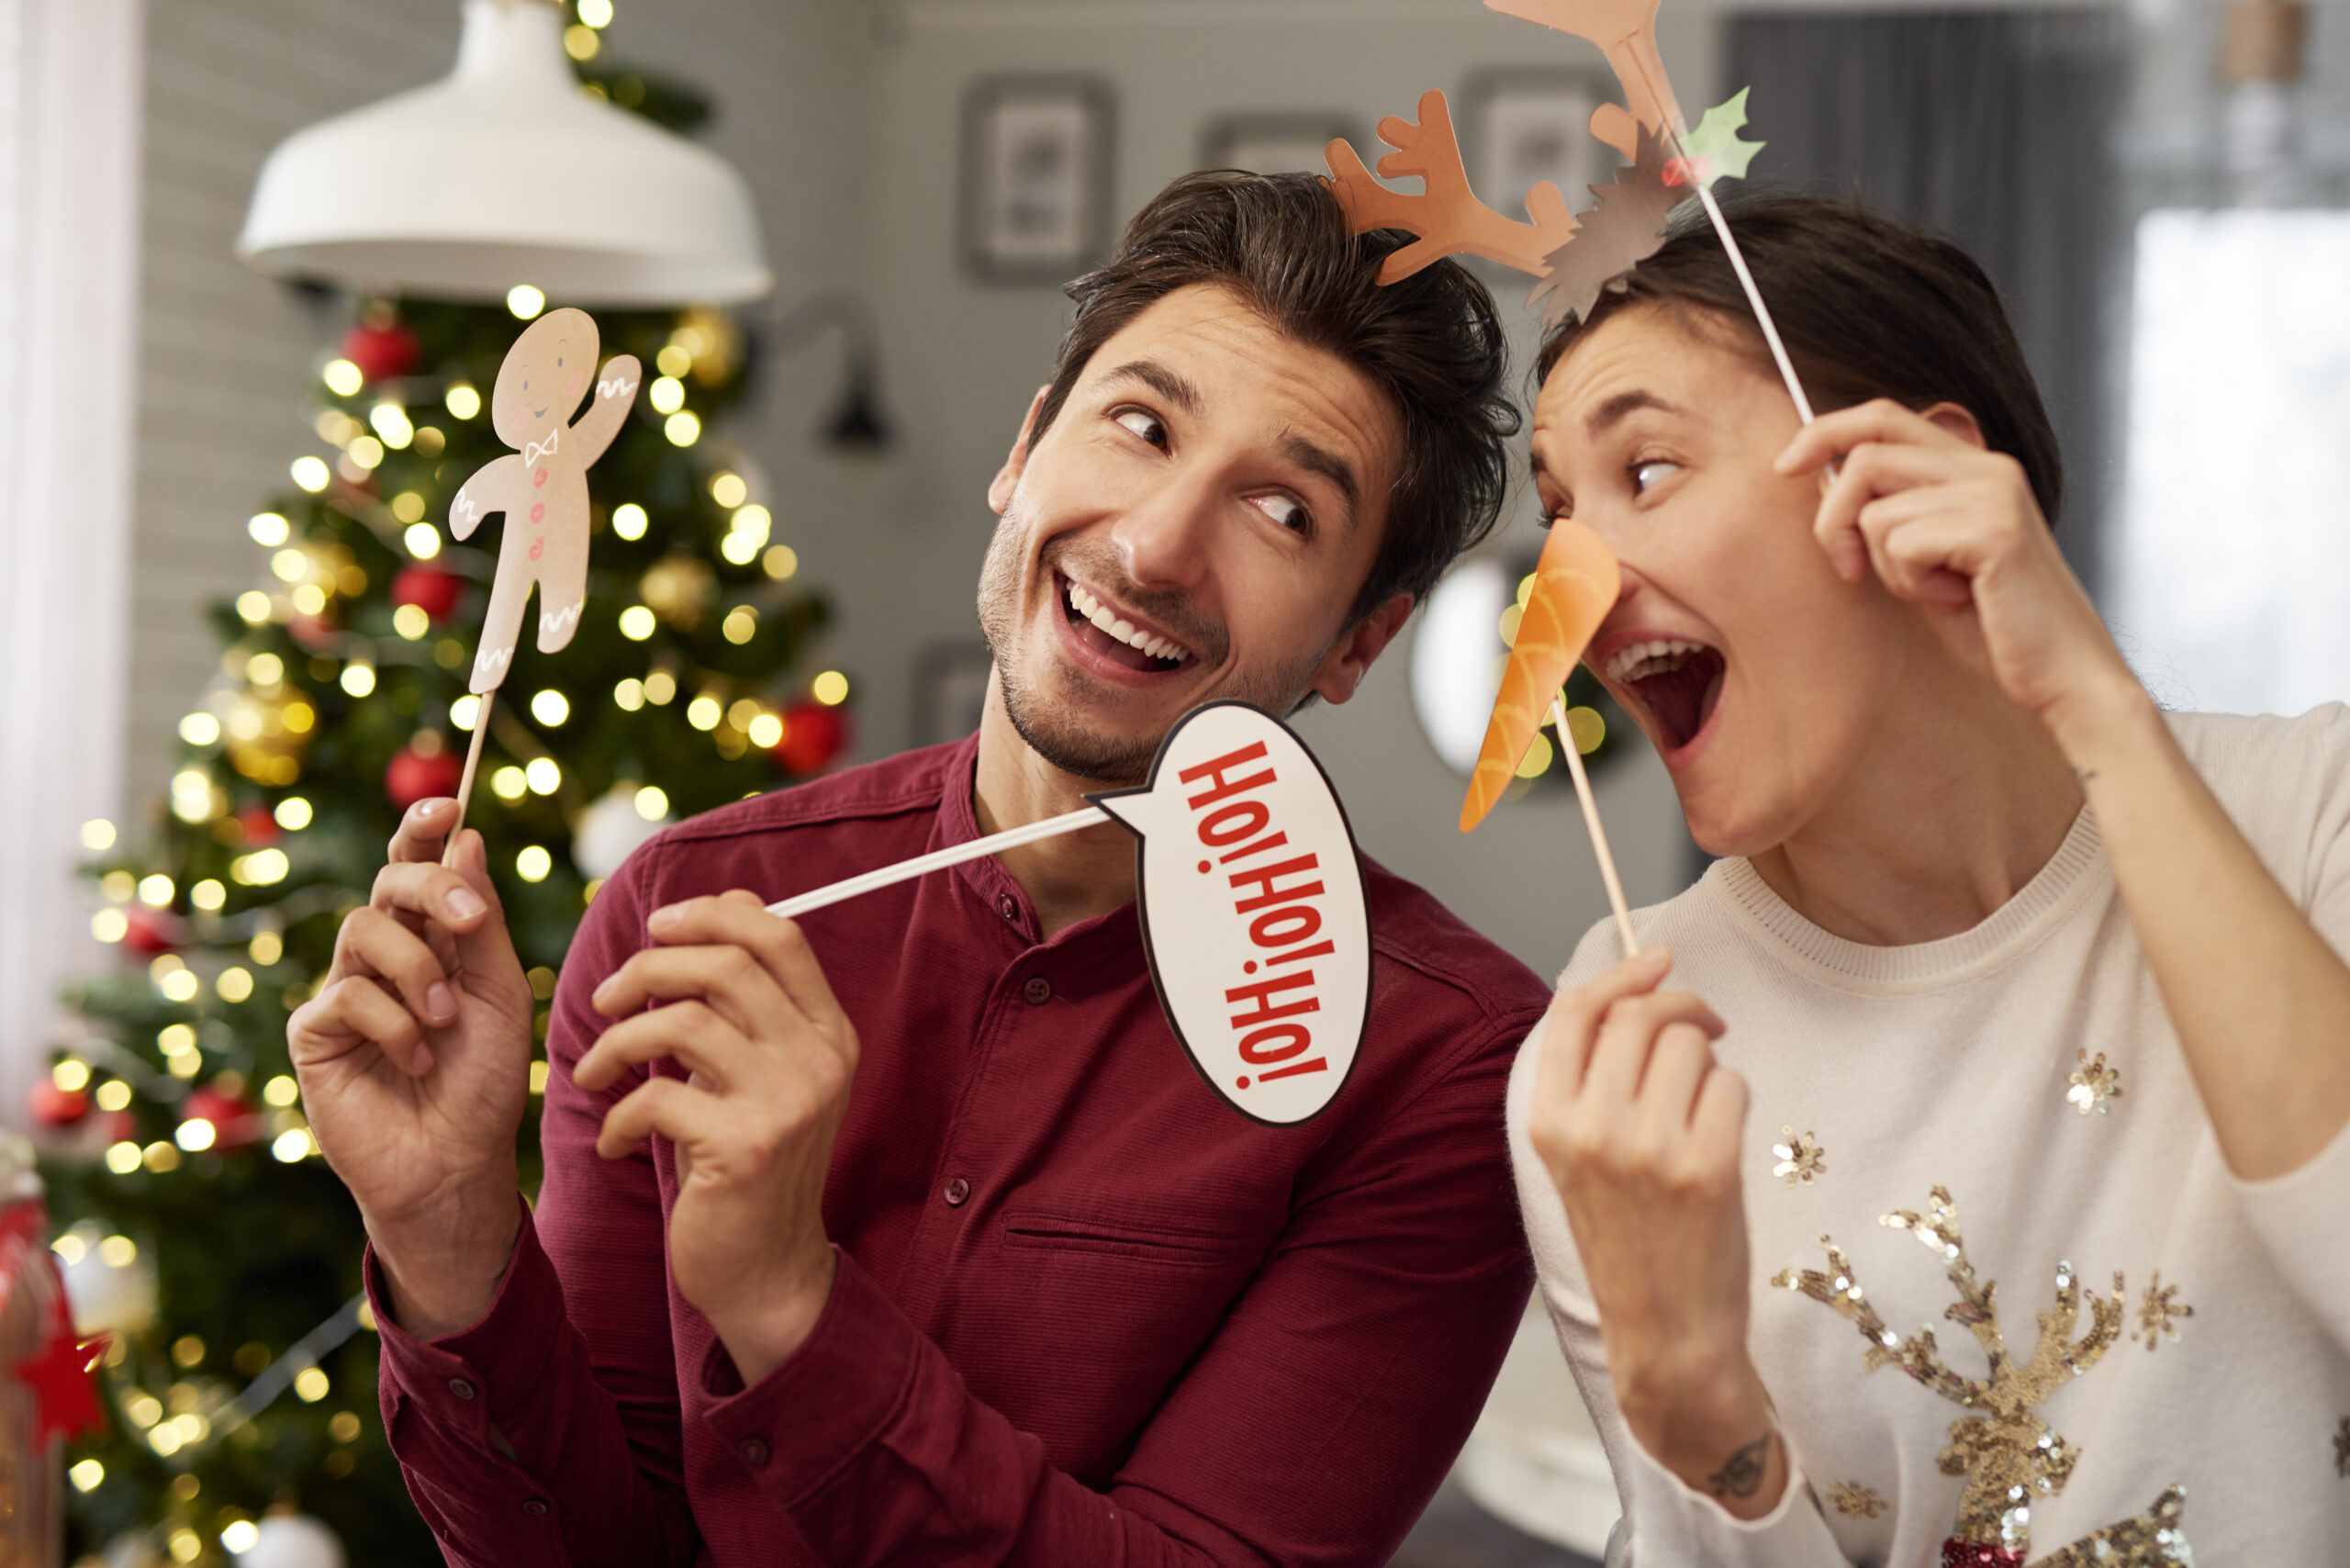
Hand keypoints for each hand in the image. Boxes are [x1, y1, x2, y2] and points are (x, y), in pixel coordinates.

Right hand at [289, 801, 534, 1335]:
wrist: (457, 1162)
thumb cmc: (484, 1080)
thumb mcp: (502, 992)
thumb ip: (483, 921)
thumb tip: (467, 837)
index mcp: (433, 940)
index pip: (417, 867)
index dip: (423, 829)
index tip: (448, 805)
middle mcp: (384, 957)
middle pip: (390, 883)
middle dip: (432, 889)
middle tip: (471, 924)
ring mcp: (345, 991)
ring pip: (364, 930)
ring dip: (419, 972)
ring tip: (446, 1021)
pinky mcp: (314, 1033)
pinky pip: (347, 995)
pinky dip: (394, 1024)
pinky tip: (414, 1060)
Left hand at [576, 892, 857, 1383]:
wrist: (766, 1271)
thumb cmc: (746, 1163)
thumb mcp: (761, 1075)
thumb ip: (746, 1005)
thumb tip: (712, 914)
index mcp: (830, 1033)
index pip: (780, 936)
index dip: (711, 916)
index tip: (656, 927)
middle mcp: (821, 1061)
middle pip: (726, 965)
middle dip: (648, 968)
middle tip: (605, 999)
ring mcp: (789, 1104)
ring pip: (682, 1022)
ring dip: (616, 1042)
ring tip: (593, 1074)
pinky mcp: (746, 1148)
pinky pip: (655, 1097)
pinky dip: (618, 1118)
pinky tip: (614, 1144)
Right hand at [1526, 948, 1784, 1516]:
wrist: (1666, 1333)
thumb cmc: (1630, 1242)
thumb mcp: (1579, 1161)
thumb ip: (1593, 1084)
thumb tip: (1638, 994)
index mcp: (1547, 1124)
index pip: (1573, 1014)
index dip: (1620, 974)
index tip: (1657, 959)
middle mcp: (1589, 1130)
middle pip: (1640, 1017)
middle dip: (1683, 1007)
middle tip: (1706, 1026)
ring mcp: (1647, 1148)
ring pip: (1688, 1045)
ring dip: (1709, 1061)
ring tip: (1705, 1107)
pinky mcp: (1706, 1166)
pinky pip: (1731, 1085)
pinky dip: (1735, 1099)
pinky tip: (1723, 1139)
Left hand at [1776, 400, 2144, 746]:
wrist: (2061, 673)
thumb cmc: (1992, 624)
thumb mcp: (1927, 559)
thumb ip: (1889, 514)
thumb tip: (1821, 478)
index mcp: (1972, 466)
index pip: (1883, 417)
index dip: (1824, 432)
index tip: (1784, 467)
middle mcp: (1986, 466)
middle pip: (1865, 452)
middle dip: (1833, 516)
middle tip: (1847, 568)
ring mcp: (1993, 492)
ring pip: (1876, 511)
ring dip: (1887, 566)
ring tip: (1935, 591)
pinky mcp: (1994, 528)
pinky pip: (1902, 543)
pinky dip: (1912, 584)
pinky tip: (1956, 599)